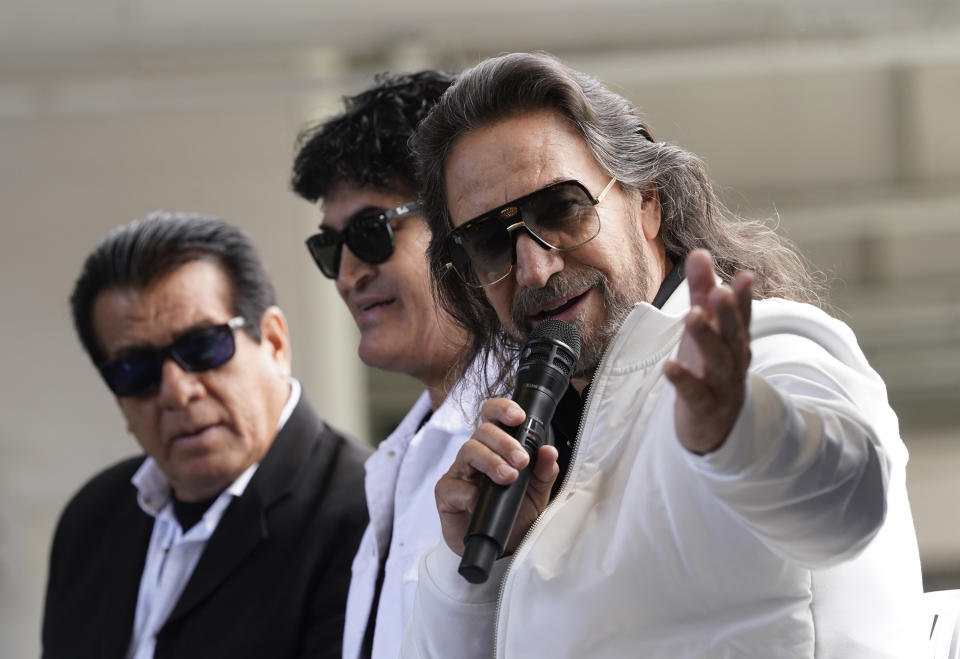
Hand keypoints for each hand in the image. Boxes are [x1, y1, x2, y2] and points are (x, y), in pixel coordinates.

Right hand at [435, 397, 559, 556]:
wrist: (501, 548)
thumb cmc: (515, 514)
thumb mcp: (537, 493)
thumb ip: (544, 472)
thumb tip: (549, 451)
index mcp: (496, 447)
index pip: (493, 416)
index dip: (502, 409)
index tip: (519, 417)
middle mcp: (476, 455)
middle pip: (483, 431)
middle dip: (504, 443)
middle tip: (521, 461)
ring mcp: (460, 472)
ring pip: (469, 450)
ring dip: (491, 461)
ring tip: (508, 477)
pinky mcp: (446, 493)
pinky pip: (454, 485)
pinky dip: (470, 492)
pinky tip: (480, 500)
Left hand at [664, 249, 753, 453]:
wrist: (715, 427)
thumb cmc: (709, 369)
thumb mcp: (705, 328)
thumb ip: (701, 291)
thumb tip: (699, 252)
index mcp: (734, 340)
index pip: (742, 316)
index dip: (744, 298)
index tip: (744, 277)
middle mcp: (733, 361)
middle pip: (733, 335)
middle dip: (728, 313)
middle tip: (720, 291)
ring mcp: (721, 386)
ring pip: (718, 362)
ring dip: (706, 338)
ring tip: (692, 316)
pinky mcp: (704, 407)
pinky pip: (694, 393)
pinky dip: (683, 380)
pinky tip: (669, 365)